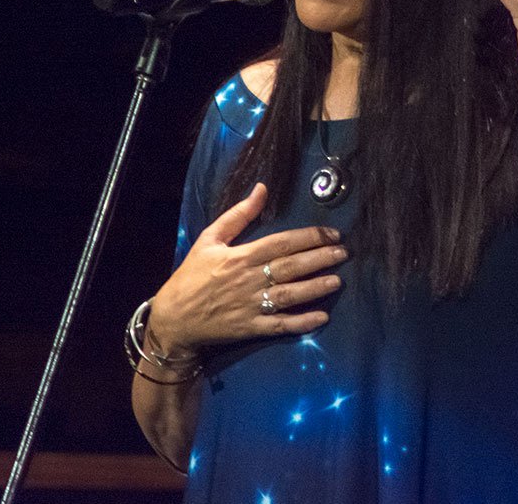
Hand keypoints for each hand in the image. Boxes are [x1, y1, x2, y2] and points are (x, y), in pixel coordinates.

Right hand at [146, 183, 346, 359]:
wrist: (174, 317)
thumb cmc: (192, 275)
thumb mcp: (210, 239)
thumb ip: (238, 215)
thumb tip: (261, 188)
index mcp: (240, 256)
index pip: (282, 243)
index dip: (310, 237)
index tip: (332, 234)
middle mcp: (248, 280)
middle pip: (291, 267)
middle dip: (320, 259)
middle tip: (343, 254)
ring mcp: (251, 305)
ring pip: (290, 295)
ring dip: (316, 288)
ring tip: (337, 280)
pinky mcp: (250, 328)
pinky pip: (281, 326)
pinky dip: (302, 322)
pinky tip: (322, 317)